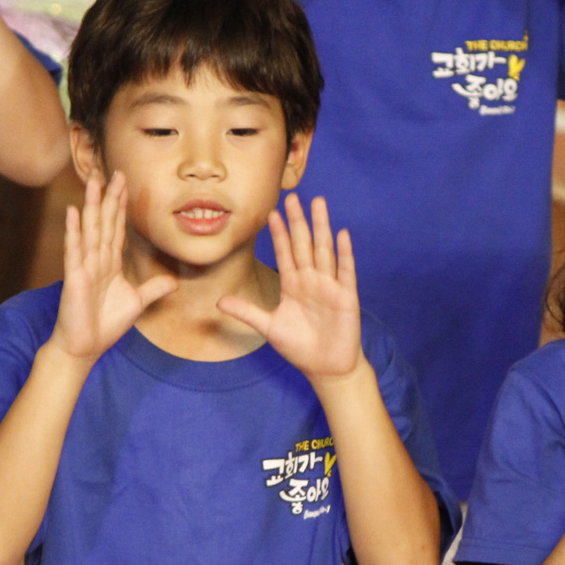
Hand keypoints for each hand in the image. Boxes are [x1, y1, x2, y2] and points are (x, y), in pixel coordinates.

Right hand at [49, 171, 176, 361]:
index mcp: (110, 264)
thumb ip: (153, 289)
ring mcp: (84, 267)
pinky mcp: (75, 277)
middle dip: (111, 198)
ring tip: (94, 182)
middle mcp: (96, 260)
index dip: (122, 207)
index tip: (126, 185)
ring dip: (93, 206)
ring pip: (91, 230)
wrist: (84, 346)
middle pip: (105, 222)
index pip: (117, 229)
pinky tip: (73, 211)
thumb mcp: (136, 303)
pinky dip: (74, 231)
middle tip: (116, 172)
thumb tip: (174, 282)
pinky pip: (75, 250)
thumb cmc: (105, 325)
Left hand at [219, 195, 361, 380]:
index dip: (277, 233)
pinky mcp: (346, 297)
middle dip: (298, 221)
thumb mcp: (269, 327)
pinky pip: (345, 271)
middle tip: (293, 196)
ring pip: (324, 250)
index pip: (284, 252)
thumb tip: (218, 302)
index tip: (270, 212)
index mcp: (292, 285)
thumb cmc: (300, 347)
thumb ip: (246, 312)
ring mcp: (329, 286)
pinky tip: (342, 234)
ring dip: (321, 227)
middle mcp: (311, 281)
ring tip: (318, 203)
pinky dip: (344, 253)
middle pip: (303, 244)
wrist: (326, 368)